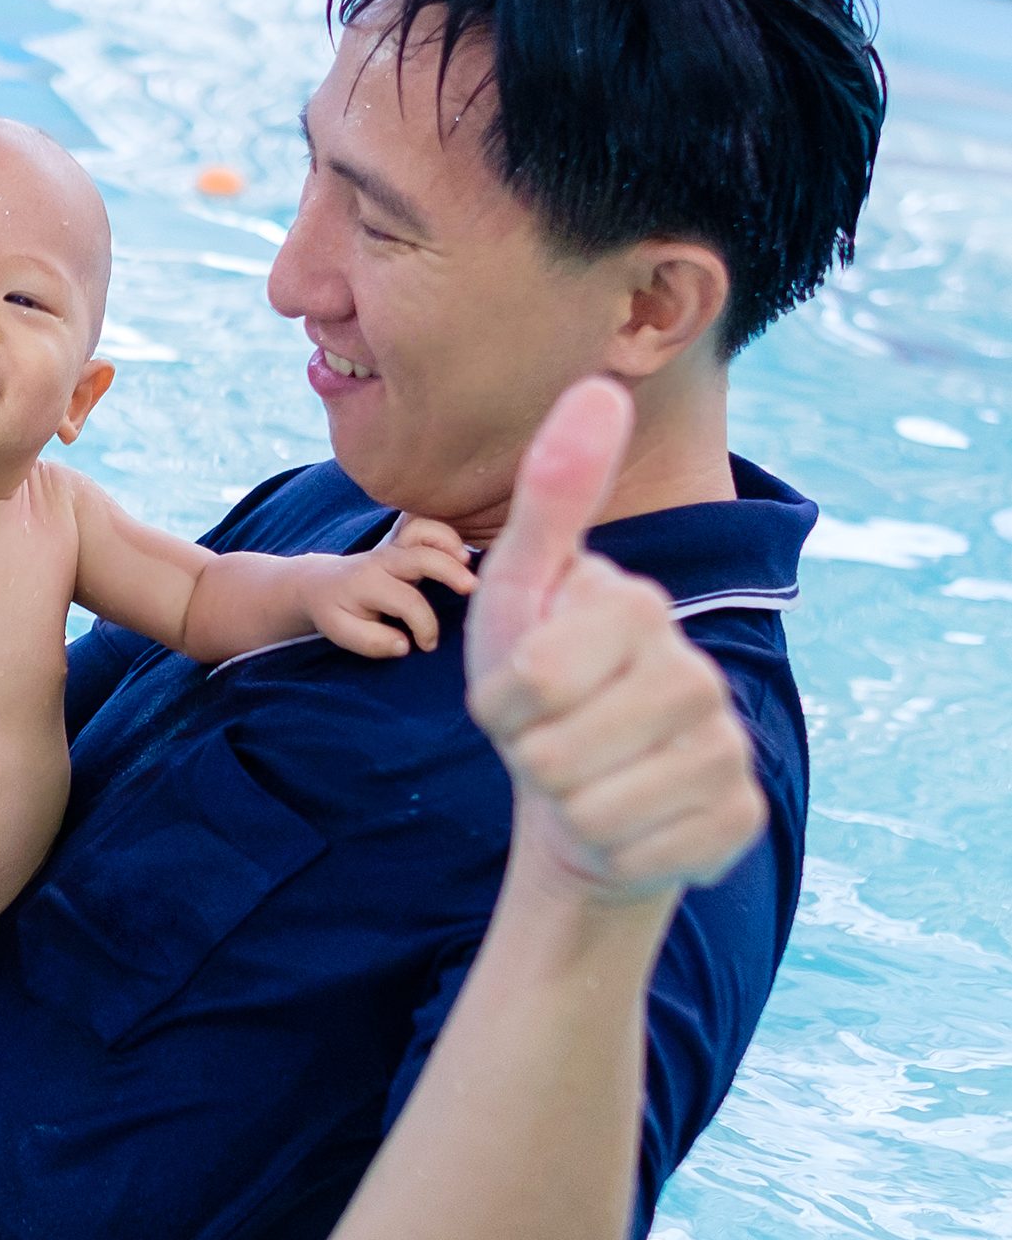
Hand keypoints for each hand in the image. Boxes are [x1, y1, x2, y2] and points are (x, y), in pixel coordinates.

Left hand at [300, 516, 475, 657]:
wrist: (320, 584)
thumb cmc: (336, 612)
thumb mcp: (343, 633)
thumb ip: (372, 642)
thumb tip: (405, 645)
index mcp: (368, 584)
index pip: (407, 601)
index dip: (425, 626)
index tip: (428, 645)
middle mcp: (382, 560)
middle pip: (420, 556)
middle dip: (449, 571)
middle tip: (474, 590)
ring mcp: (393, 548)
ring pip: (423, 530)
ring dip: (449, 542)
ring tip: (468, 562)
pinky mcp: (402, 543)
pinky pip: (425, 526)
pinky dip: (445, 534)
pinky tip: (460, 554)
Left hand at [465, 378, 766, 901]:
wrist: (575, 793)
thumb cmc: (537, 683)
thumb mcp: (517, 593)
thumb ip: (549, 498)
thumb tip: (598, 387)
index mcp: (638, 607)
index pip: (533, 676)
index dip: (502, 702)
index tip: (521, 691)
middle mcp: (698, 672)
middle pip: (556, 750)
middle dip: (528, 757)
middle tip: (546, 740)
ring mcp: (726, 747)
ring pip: (593, 809)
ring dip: (562, 806)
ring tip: (578, 776)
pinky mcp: (735, 816)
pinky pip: (636, 852)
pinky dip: (606, 849)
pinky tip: (620, 820)